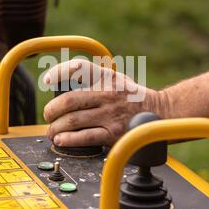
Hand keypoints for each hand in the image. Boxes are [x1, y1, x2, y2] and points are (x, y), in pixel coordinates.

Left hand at [43, 59, 164, 146]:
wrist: (160, 114)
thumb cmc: (132, 97)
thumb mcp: (116, 79)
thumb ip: (95, 79)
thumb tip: (65, 85)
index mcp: (106, 77)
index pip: (78, 67)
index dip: (58, 72)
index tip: (47, 80)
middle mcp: (107, 94)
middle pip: (68, 100)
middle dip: (51, 110)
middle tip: (48, 116)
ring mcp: (110, 114)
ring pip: (73, 120)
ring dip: (56, 128)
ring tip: (52, 131)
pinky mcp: (113, 133)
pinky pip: (84, 137)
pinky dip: (68, 139)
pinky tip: (61, 140)